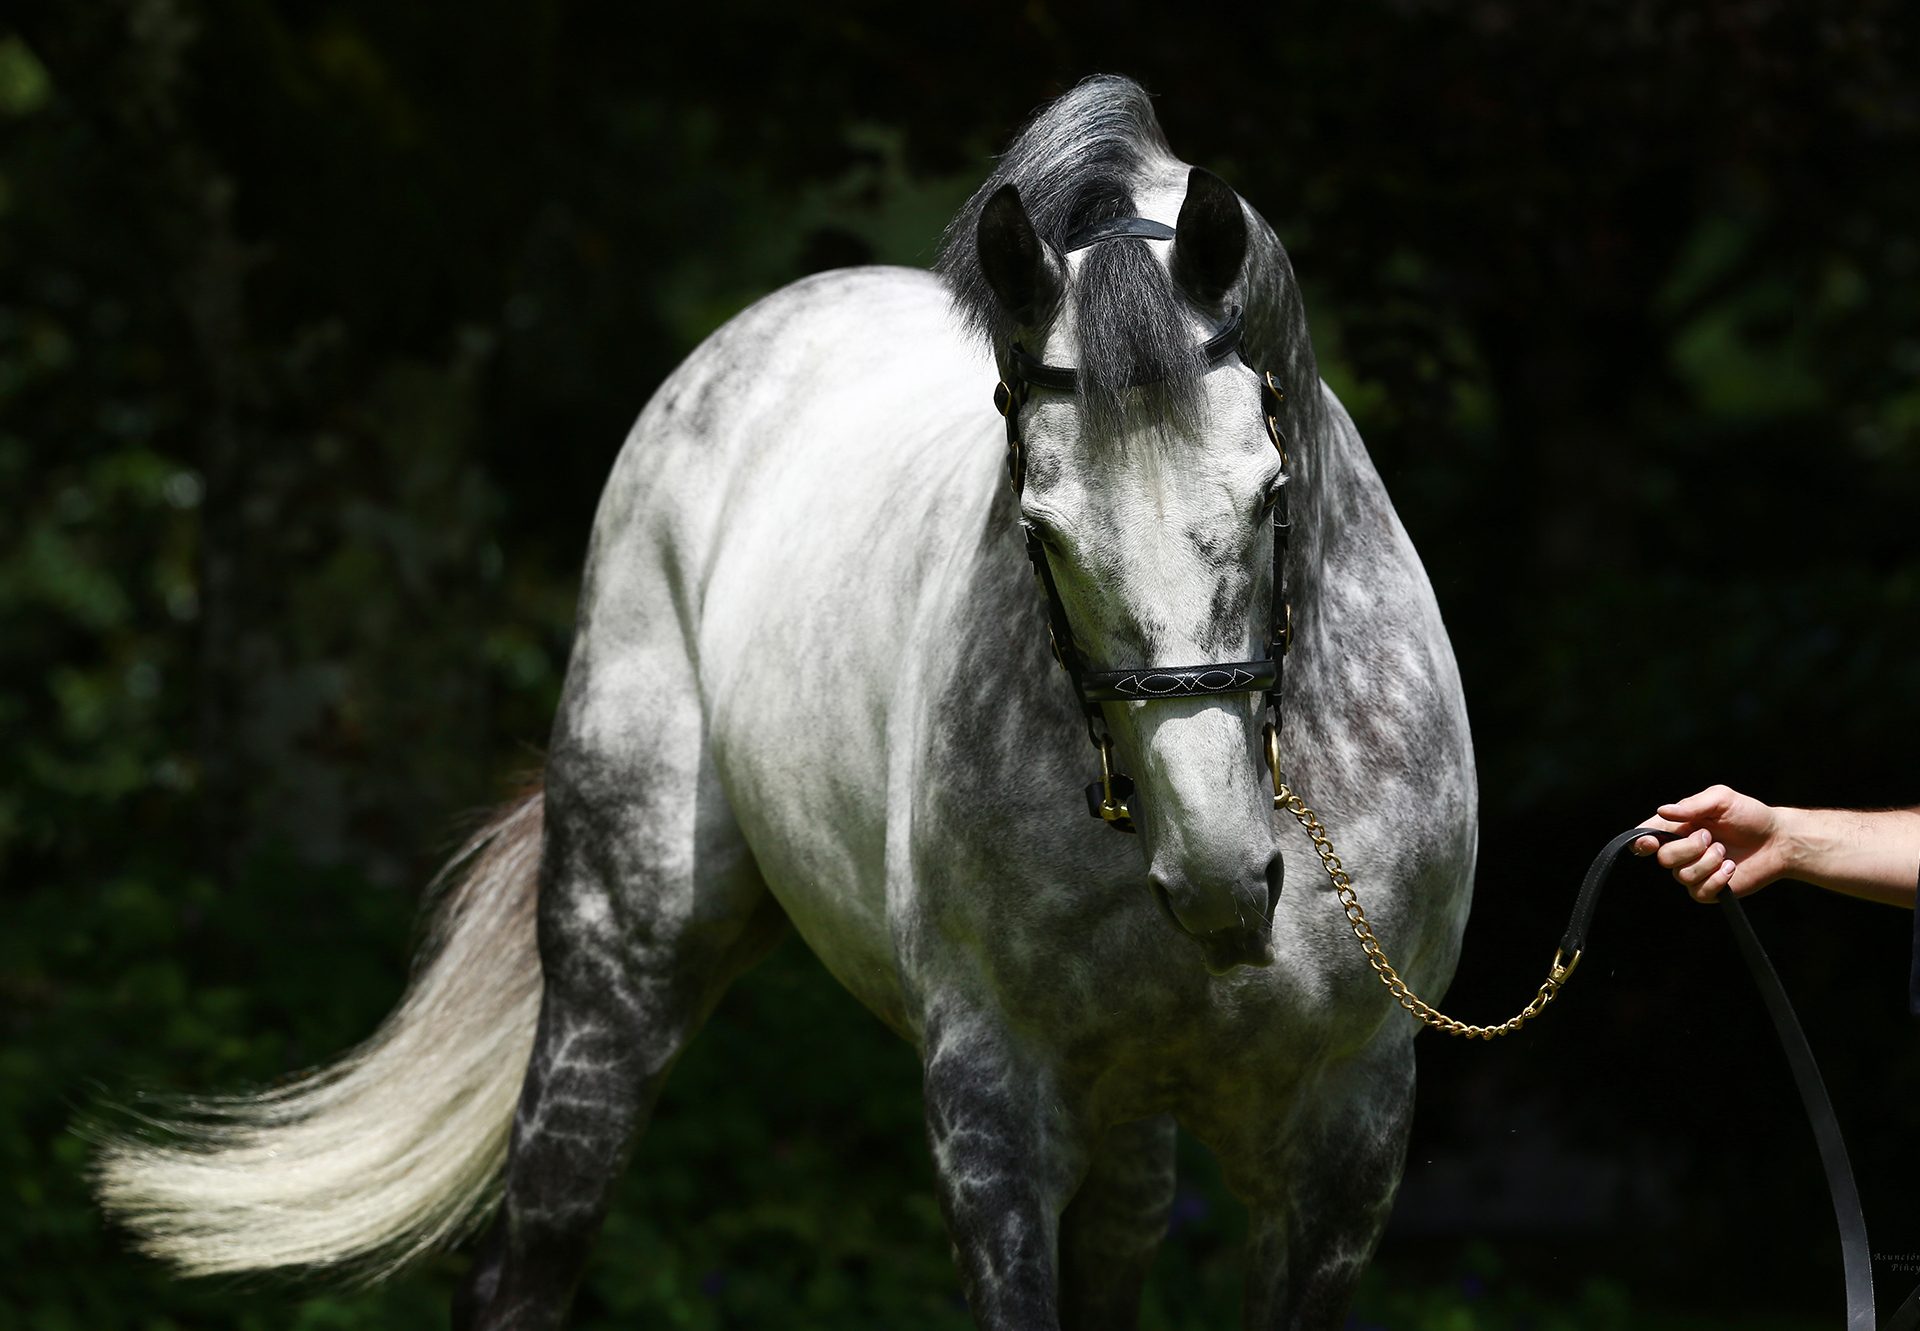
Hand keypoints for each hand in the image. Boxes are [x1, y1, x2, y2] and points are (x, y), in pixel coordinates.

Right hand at [1631, 785, 1791, 901]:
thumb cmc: (1749, 815)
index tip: (1650, 842)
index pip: (1646, 836)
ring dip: (1708, 862)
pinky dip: (1717, 879)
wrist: (1778, 841)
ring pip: (1682, 875)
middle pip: (1663, 858)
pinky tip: (1731, 868)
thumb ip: (1691, 805)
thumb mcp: (1721, 799)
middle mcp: (1681, 850)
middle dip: (1688, 848)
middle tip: (1711, 838)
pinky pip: (1699, 891)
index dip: (1641, 842)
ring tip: (1726, 852)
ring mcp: (1694, 871)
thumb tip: (1662, 811)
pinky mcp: (1709, 890)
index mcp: (1678, 827)